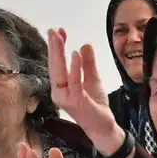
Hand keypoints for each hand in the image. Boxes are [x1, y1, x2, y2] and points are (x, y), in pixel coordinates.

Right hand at [47, 29, 125, 154]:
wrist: (103, 127)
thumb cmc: (95, 106)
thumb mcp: (93, 80)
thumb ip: (88, 64)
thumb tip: (84, 45)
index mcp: (61, 87)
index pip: (57, 64)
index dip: (57, 47)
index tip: (59, 31)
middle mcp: (59, 92)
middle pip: (54, 66)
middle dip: (53, 47)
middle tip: (52, 30)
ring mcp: (66, 98)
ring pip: (60, 73)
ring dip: (59, 54)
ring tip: (59, 37)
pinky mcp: (76, 102)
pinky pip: (74, 83)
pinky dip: (74, 68)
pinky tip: (74, 54)